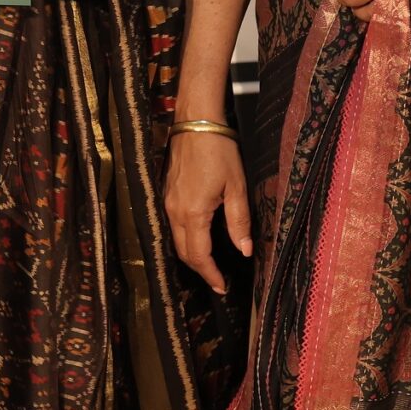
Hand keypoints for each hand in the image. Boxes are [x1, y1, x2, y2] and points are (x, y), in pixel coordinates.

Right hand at [164, 129, 251, 294]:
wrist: (196, 122)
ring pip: (176, 240)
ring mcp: (167, 202)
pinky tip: (199, 239)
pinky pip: (173, 226)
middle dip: (201, 269)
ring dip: (192, 255)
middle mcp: (175, 212)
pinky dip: (186, 240)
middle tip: (218, 280)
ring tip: (210, 264)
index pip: (199, 256)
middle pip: (184, 252)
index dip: (210, 275)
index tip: (222, 287)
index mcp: (194, 213)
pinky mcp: (166, 194)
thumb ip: (239, 222)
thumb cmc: (220, 151)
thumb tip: (244, 251)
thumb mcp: (237, 187)